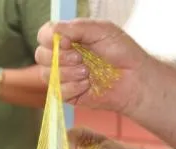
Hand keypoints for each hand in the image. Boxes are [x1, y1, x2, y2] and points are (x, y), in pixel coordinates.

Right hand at [36, 19, 151, 112]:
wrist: (134, 79)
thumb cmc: (121, 51)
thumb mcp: (101, 30)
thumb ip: (76, 27)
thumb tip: (54, 31)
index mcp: (67, 38)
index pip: (44, 35)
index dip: (50, 39)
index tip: (68, 42)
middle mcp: (62, 56)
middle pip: (40, 55)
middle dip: (59, 57)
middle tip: (81, 58)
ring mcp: (64, 76)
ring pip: (47, 74)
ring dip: (68, 73)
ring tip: (88, 72)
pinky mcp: (69, 94)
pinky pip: (58, 91)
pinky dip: (73, 87)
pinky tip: (88, 85)